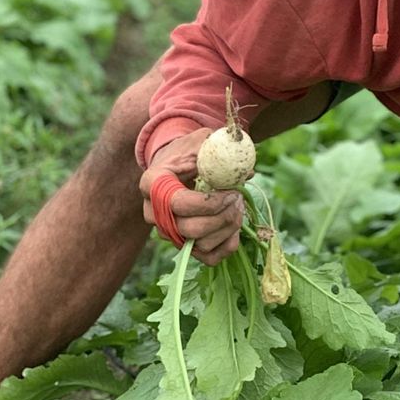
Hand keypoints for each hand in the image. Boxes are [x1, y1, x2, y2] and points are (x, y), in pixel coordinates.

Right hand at [139, 128, 244, 264]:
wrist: (176, 167)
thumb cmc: (188, 152)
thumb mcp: (200, 141)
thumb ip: (219, 150)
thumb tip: (247, 172)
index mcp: (152, 184)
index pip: (179, 203)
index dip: (210, 203)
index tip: (232, 191)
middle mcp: (154, 214)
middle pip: (191, 229)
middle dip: (223, 216)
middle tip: (238, 198)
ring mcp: (168, 233)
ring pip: (201, 245)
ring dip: (228, 228)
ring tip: (238, 207)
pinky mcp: (184, 246)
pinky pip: (209, 258)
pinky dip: (228, 244)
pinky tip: (235, 226)